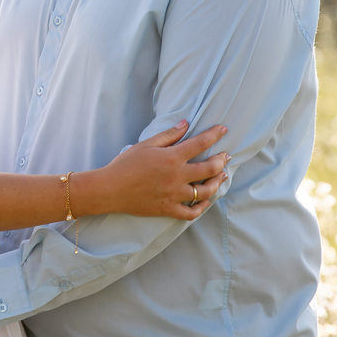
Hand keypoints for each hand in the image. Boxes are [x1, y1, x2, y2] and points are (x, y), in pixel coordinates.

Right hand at [88, 121, 228, 220]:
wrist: (110, 189)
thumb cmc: (125, 164)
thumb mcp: (146, 144)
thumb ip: (169, 135)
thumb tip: (186, 124)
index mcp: (172, 157)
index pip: (200, 143)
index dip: (215, 135)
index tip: (223, 130)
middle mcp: (177, 176)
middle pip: (209, 169)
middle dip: (221, 161)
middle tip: (226, 156)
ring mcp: (174, 195)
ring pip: (205, 192)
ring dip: (217, 183)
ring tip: (221, 177)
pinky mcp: (168, 209)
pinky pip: (191, 212)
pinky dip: (201, 207)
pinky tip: (205, 201)